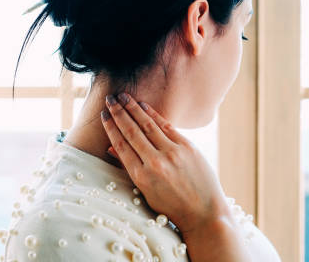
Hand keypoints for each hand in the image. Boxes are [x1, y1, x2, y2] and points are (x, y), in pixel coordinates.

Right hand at [100, 92, 230, 234]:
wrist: (205, 213)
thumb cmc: (172, 205)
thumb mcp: (147, 191)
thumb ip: (129, 167)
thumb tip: (110, 147)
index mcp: (142, 177)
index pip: (121, 146)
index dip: (111, 128)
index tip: (103, 115)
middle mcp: (156, 163)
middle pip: (132, 132)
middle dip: (119, 113)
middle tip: (109, 99)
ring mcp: (173, 154)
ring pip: (148, 125)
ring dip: (134, 108)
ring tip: (123, 96)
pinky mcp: (188, 147)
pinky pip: (167, 126)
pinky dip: (154, 114)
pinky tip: (143, 105)